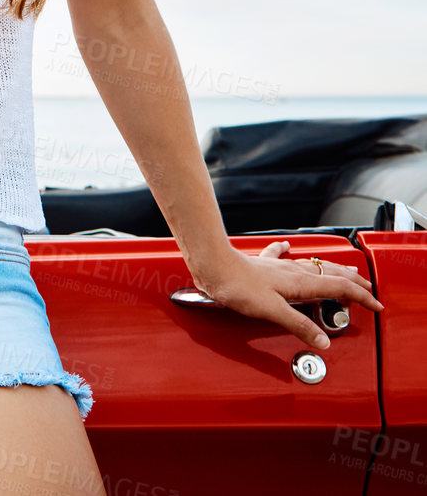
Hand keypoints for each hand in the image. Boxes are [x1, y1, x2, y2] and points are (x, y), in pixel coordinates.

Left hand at [191, 240, 384, 349]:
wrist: (212, 265)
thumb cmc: (238, 286)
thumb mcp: (272, 311)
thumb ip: (299, 326)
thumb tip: (322, 341)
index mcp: (300, 282)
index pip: (340, 288)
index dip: (362, 297)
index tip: (376, 305)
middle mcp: (292, 271)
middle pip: (331, 274)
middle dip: (354, 282)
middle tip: (369, 290)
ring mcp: (278, 266)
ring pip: (312, 266)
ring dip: (331, 270)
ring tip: (343, 273)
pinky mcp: (262, 265)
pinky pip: (280, 256)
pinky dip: (289, 253)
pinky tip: (286, 247)